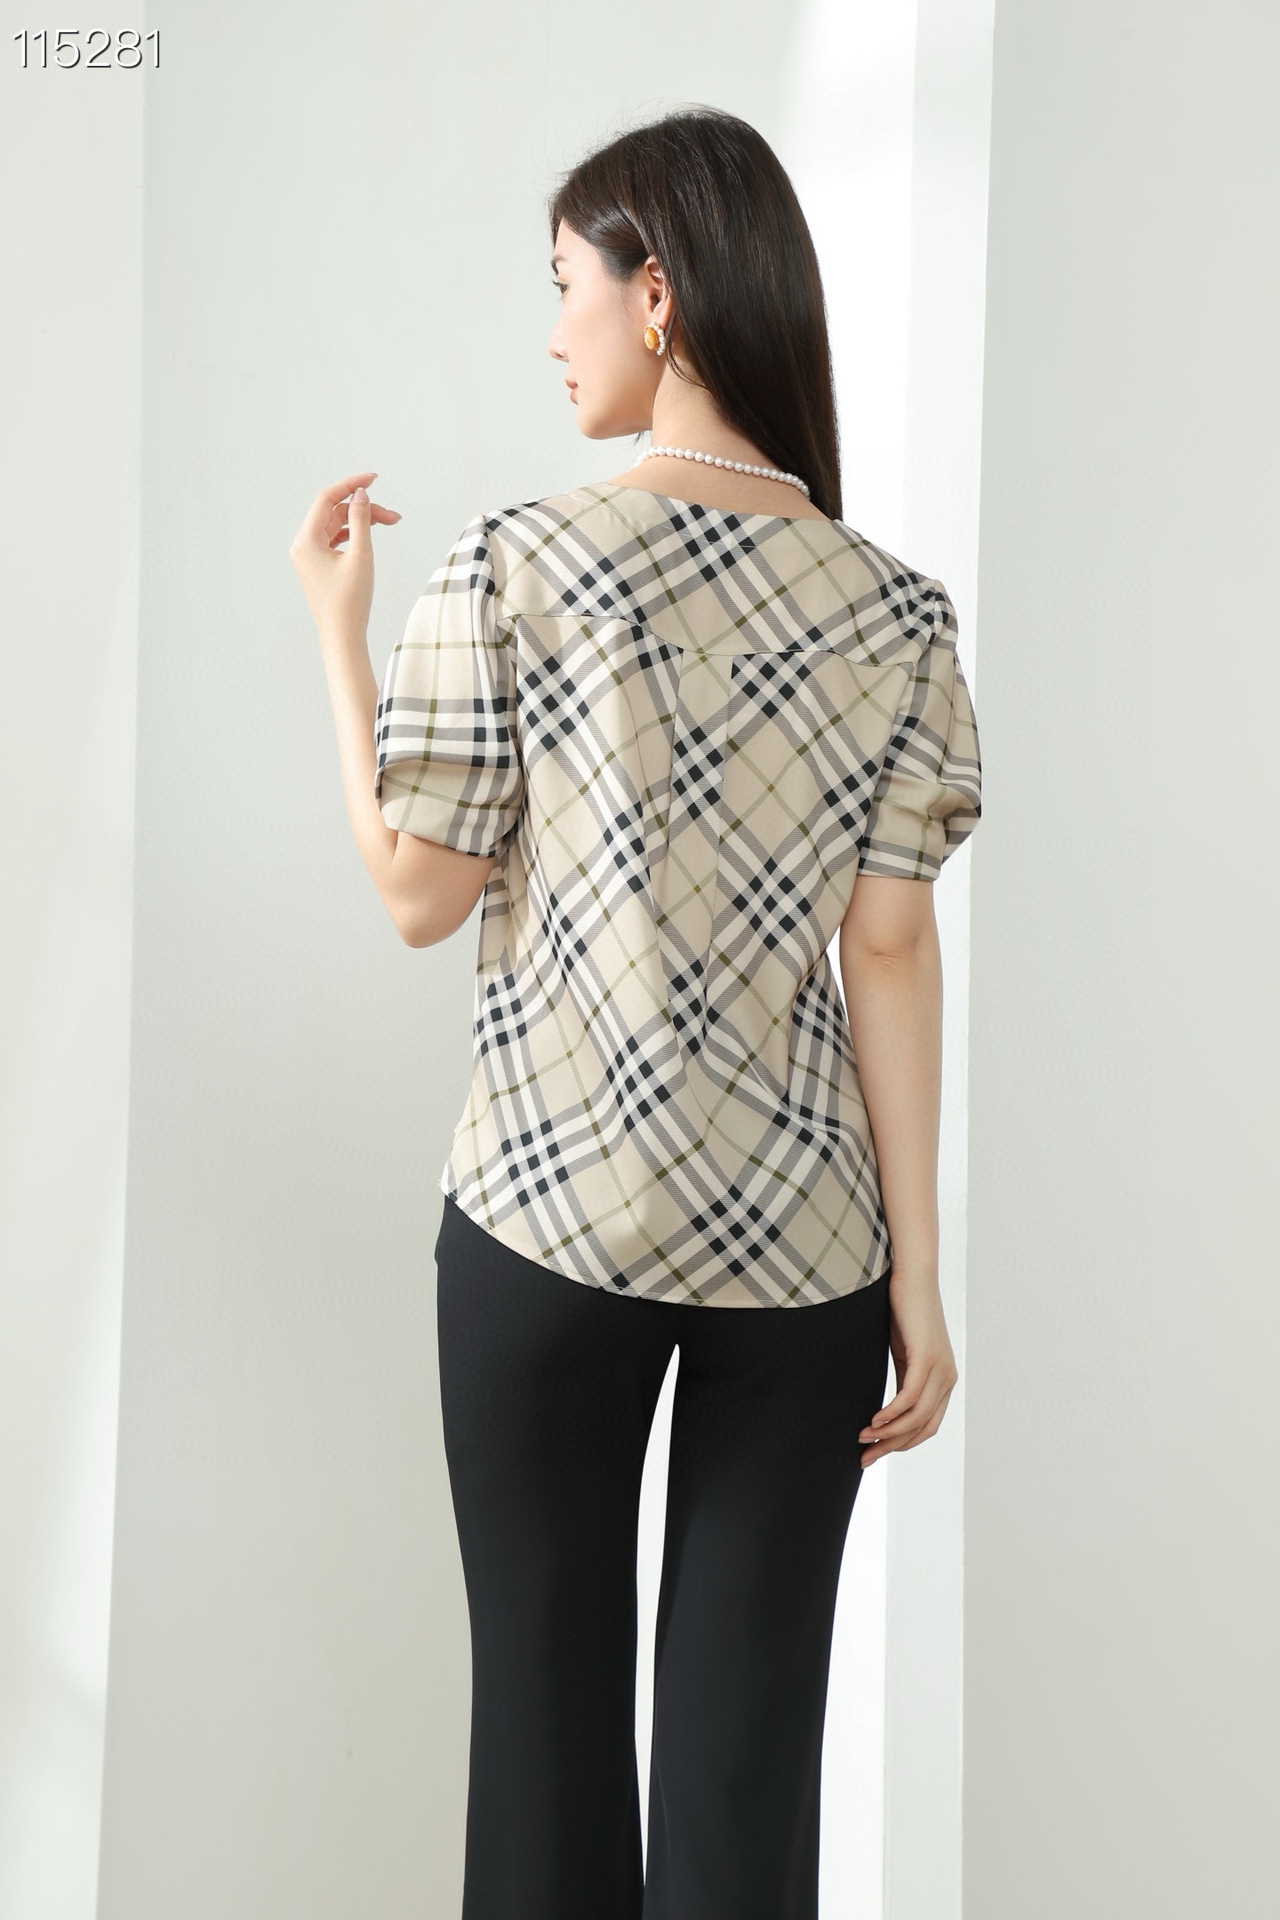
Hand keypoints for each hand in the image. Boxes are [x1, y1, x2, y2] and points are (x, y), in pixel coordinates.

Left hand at [288, 469, 401, 636]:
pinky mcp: (318, 566)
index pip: (327, 499)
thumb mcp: (360, 555)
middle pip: (334, 513)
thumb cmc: (350, 601)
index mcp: (306, 540)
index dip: (351, 484)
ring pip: (336, 526)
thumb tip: (360, 494)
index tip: (374, 478)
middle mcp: (303, 545)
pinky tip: (370, 534)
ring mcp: (309, 556)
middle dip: (363, 509)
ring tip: (389, 523)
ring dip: (360, 521)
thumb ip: (360, 520)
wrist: (343, 636)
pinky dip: (352, 534)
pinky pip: (334, 540)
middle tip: (393, 517)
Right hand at [858, 1274, 958, 1467]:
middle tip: (864, 1458)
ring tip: (863, 1440)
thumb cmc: (904, 1310)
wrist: (913, 1275)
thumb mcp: (903, 1353)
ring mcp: (940, 1370)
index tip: (874, 1453)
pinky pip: (909, 1398)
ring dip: (888, 1435)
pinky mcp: (927, 1359)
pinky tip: (872, 1422)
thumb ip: (902, 1379)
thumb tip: (886, 1408)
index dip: (900, 1444)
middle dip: (891, 1447)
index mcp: (943, 1381)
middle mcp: (947, 1379)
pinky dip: (891, 1415)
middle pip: (921, 1428)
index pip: (925, 1427)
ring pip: (916, 1418)